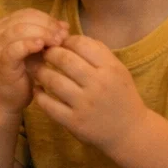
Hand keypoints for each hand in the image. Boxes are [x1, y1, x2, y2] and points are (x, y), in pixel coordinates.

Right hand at [0, 9, 67, 113]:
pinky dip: (28, 45)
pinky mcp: (0, 62)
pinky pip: (14, 49)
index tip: (64, 29)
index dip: (47, 18)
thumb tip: (65, 26)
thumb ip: (46, 37)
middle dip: (47, 25)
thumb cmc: (21, 74)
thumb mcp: (35, 51)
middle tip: (63, 36)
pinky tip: (41, 47)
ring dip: (41, 34)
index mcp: (5, 26)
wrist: (3, 99)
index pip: (27, 13)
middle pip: (24, 19)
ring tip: (56, 42)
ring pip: (18, 30)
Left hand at [32, 34, 148, 153]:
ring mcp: (85, 104)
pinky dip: (39, 95)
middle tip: (42, 53)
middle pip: (64, 59)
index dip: (65, 40)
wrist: (131, 132)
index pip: (80, 43)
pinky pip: (49, 105)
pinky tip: (37, 89)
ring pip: (53, 80)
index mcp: (110, 68)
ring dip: (40, 72)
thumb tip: (69, 35)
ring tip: (36, 69)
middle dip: (49, 52)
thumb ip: (97, 51)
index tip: (58, 43)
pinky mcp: (75, 122)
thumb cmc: (121, 95)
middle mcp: (98, 85)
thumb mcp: (118, 69)